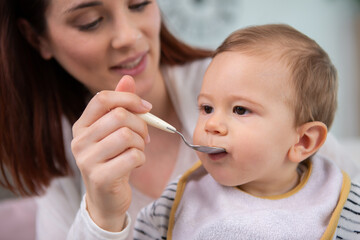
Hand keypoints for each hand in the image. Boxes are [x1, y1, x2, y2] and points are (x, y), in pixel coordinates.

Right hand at [71, 75, 150, 230]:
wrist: (106, 198)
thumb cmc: (113, 159)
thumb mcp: (115, 132)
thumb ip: (120, 105)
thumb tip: (127, 78)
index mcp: (81, 126)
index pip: (102, 98)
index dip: (128, 98)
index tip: (146, 107)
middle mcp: (79, 141)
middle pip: (119, 116)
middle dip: (141, 124)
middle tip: (145, 136)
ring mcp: (87, 160)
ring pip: (127, 135)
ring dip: (142, 143)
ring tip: (139, 150)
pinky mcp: (100, 177)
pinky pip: (133, 156)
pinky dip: (142, 158)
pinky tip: (135, 164)